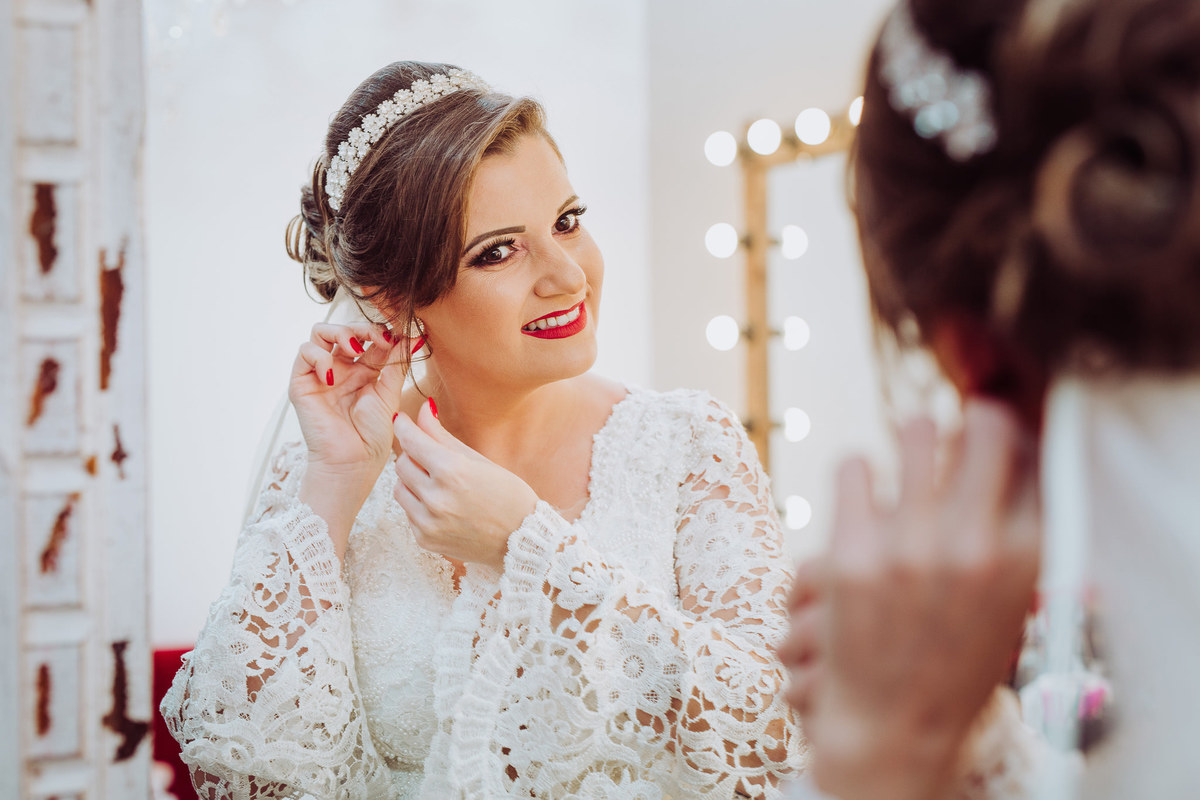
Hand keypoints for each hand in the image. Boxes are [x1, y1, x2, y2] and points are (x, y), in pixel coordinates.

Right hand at [289, 322, 416, 555]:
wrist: (352, 462)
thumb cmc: (373, 436)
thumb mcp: (389, 393)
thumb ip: (397, 363)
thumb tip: (414, 336)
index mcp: (364, 371)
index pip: (370, 338)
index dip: (383, 331)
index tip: (399, 337)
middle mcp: (341, 369)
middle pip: (346, 329)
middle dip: (364, 327)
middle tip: (380, 339)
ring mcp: (321, 374)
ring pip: (321, 333)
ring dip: (340, 332)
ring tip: (355, 349)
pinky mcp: (302, 384)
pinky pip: (304, 353)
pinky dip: (319, 356)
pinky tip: (333, 376)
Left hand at [391, 400, 538, 569]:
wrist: (521, 541)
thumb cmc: (508, 495)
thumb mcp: (478, 460)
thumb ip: (443, 435)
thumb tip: (423, 409)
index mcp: (452, 471)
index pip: (411, 441)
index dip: (403, 426)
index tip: (401, 419)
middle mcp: (436, 498)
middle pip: (402, 463)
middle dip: (413, 455)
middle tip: (431, 457)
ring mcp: (428, 522)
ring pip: (399, 488)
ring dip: (412, 481)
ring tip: (438, 484)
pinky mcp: (425, 539)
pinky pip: (408, 512)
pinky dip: (419, 504)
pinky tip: (443, 507)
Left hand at [778, 401, 1039, 799]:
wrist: (894, 729)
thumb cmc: (954, 663)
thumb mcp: (1010, 604)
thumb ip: (1016, 538)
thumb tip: (1016, 458)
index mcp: (1025, 557)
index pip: (1031, 454)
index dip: (1008, 438)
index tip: (990, 438)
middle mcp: (975, 544)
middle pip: (982, 425)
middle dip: (967, 420)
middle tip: (948, 431)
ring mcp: (912, 546)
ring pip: (914, 430)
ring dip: (911, 433)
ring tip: (906, 445)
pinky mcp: (852, 553)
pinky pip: (855, 464)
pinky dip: (859, 467)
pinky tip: (863, 482)